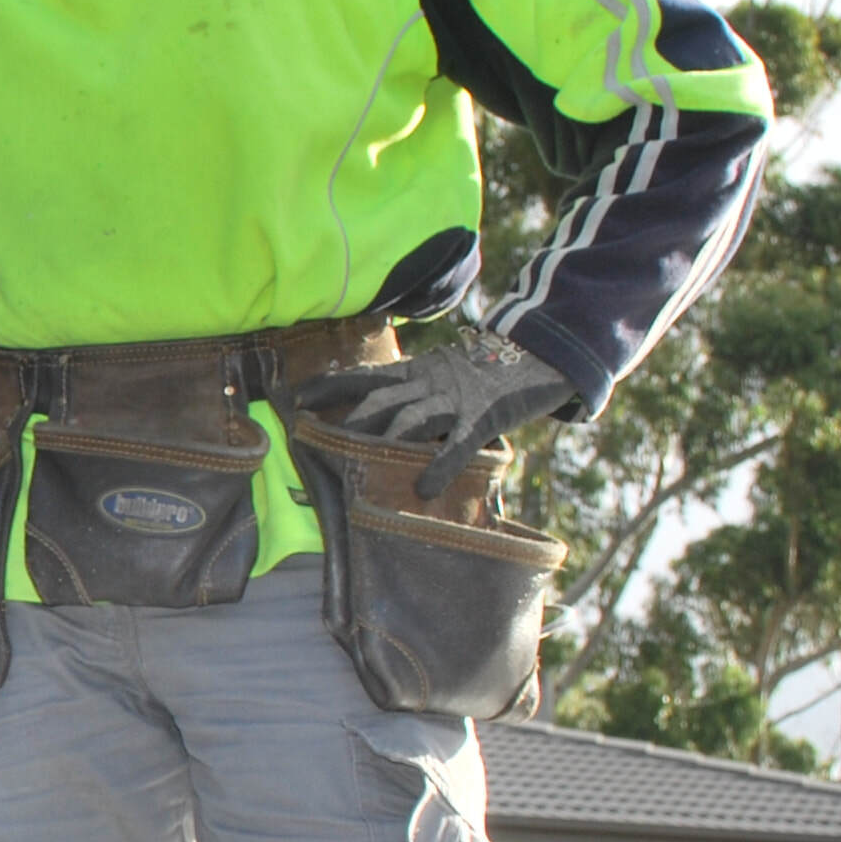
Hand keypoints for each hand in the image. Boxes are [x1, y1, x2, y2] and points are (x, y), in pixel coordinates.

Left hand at [288, 327, 577, 498]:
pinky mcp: (485, 418)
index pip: (366, 376)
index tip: (297, 397)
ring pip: (412, 417)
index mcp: (418, 371)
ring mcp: (456, 399)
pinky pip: (459, 444)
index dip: (331, 385)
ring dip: (385, 439)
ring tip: (359, 461)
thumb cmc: (488, 373)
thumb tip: (385, 420)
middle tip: (318, 440)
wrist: (543, 355)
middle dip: (349, 420)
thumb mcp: (444, 377)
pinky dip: (441, 464)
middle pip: (381, 399)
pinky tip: (424, 487)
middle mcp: (430, 382)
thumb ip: (416, 393)